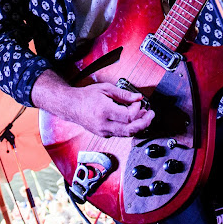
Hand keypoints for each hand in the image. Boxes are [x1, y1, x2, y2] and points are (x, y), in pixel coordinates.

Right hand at [32, 70, 154, 136]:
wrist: (71, 106)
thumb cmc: (86, 96)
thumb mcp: (106, 89)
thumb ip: (124, 94)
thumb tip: (138, 98)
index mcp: (104, 111)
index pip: (128, 116)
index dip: (138, 111)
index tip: (140, 103)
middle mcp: (104, 124)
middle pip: (130, 129)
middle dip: (144, 122)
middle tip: (151, 114)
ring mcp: (103, 131)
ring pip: (127, 134)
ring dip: (138, 126)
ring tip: (145, 116)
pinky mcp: (103, 134)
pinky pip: (121, 134)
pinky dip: (130, 128)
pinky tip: (134, 120)